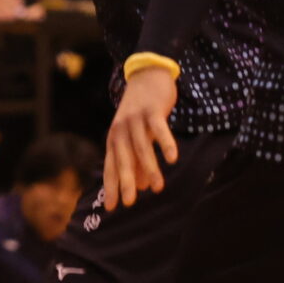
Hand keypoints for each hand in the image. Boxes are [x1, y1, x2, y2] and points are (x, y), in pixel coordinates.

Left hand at [105, 67, 179, 208]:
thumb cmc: (141, 112)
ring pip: (141, 147)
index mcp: (114, 138)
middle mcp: (121, 129)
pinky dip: (165, 143)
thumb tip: (143, 187)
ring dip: (149, 168)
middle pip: (122, 159)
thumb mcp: (136, 137)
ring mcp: (135, 119)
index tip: (113, 207)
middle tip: (130, 203)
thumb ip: (137, 161)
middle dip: (125, 182)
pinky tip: (172, 159)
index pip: (111, 166)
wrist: (146, 75)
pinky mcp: (152, 110)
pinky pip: (159, 129)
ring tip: (158, 188)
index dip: (111, 186)